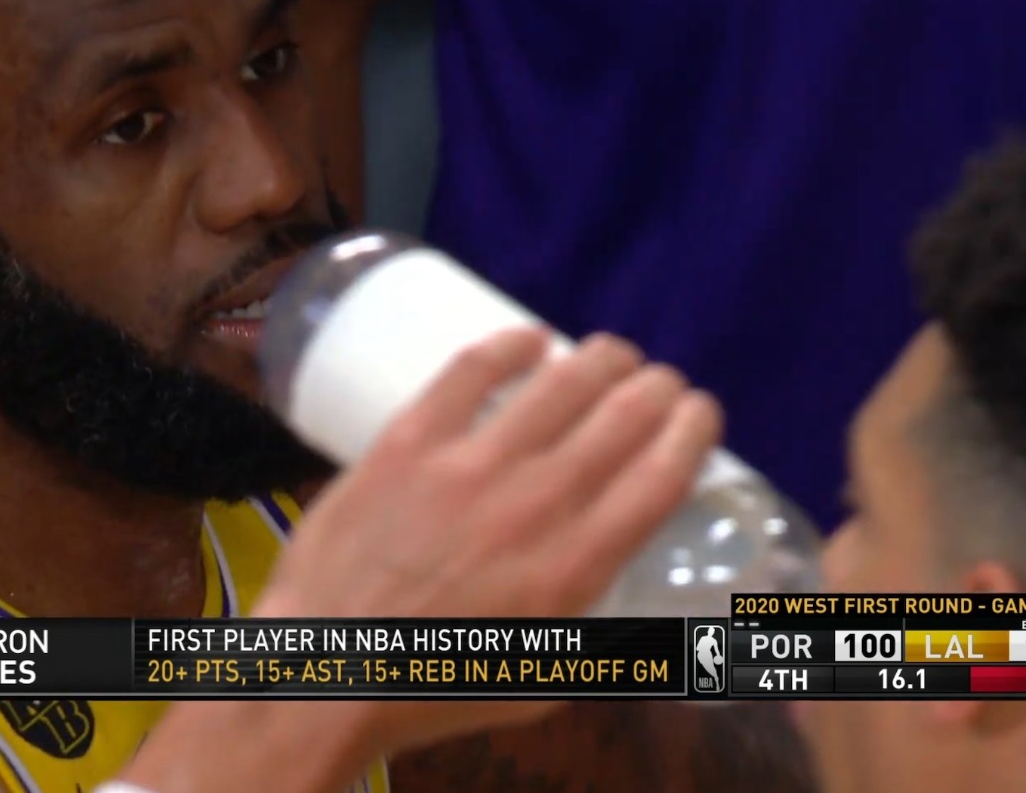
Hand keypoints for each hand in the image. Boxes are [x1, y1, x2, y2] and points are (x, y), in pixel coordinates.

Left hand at [120, 329, 720, 792]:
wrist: (325, 671)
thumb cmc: (437, 686)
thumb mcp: (544, 682)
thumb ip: (596, 637)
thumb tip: (633, 605)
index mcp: (576, 565)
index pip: (661, 475)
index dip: (693, 431)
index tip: (700, 414)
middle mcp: (538, 503)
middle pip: (622, 418)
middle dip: (656, 389)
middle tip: (658, 383)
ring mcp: (470, 465)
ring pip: (559, 383)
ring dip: (601, 358)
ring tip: (612, 354)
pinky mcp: (408, 440)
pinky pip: (469, 371)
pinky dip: (510, 345)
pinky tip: (530, 338)